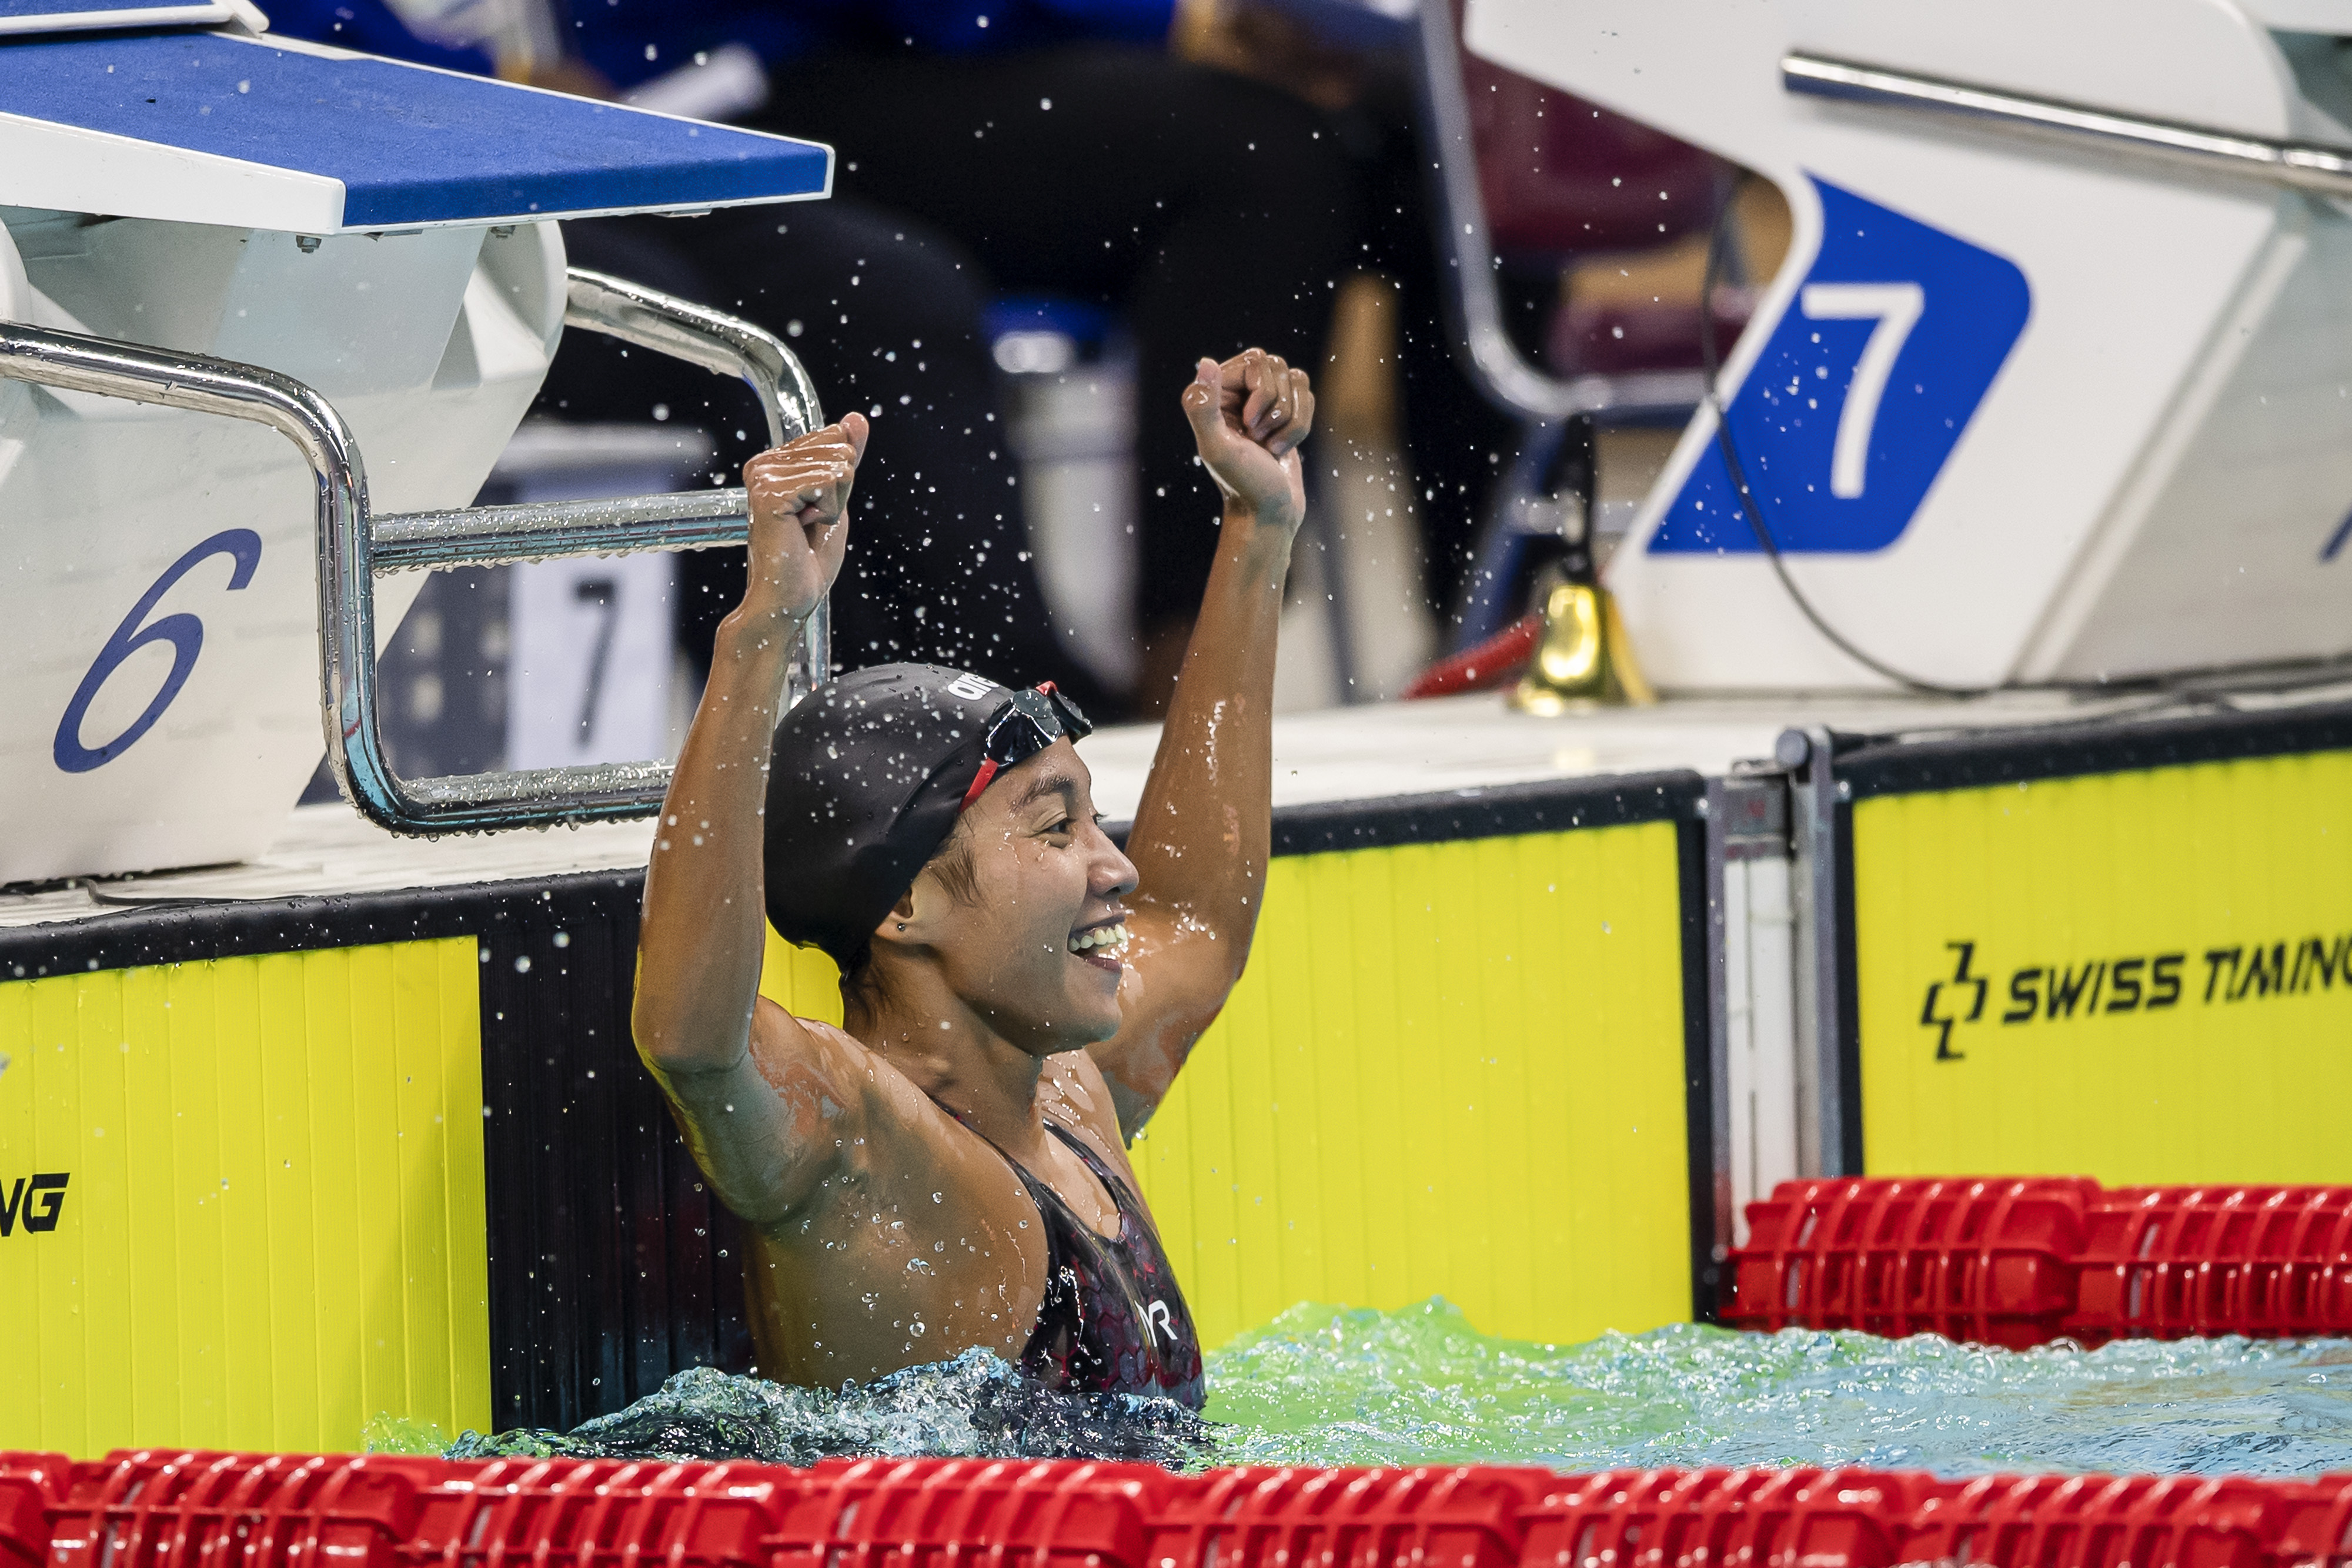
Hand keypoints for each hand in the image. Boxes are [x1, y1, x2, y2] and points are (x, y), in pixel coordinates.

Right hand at [739, 413, 866, 624]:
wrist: (789, 598)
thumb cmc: (809, 557)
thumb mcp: (838, 498)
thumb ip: (846, 457)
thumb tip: (856, 417)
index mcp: (774, 462)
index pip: (836, 439)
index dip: (840, 481)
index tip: (814, 510)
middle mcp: (763, 464)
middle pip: (840, 451)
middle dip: (840, 493)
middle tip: (810, 523)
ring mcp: (763, 477)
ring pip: (838, 468)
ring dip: (834, 506)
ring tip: (804, 528)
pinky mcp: (769, 494)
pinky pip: (827, 483)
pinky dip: (828, 513)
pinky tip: (801, 529)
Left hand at [1180, 349, 1313, 531]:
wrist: (1268, 511)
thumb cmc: (1242, 482)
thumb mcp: (1217, 448)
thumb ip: (1203, 407)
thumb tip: (1205, 363)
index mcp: (1214, 392)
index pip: (1256, 360)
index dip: (1262, 393)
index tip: (1250, 428)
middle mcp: (1235, 389)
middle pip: (1277, 366)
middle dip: (1277, 408)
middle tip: (1258, 438)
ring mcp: (1261, 398)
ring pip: (1296, 379)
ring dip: (1290, 421)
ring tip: (1269, 446)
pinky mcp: (1283, 411)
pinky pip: (1307, 395)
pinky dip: (1301, 426)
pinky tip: (1281, 448)